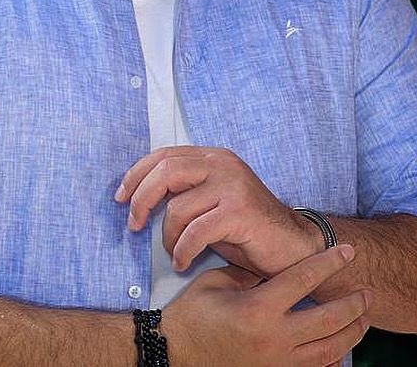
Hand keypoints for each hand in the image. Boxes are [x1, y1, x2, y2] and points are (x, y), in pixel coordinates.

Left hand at [116, 146, 324, 277]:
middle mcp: (223, 164)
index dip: (136, 174)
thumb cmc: (248, 230)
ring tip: (173, 252)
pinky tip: (183, 262)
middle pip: (165, 171)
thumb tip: (139, 199)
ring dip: (167, 236)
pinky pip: (195, 232)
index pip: (164, 155)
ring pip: (178, 207)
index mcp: (213, 157)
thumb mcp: (212, 202)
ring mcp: (233, 186)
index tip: (121, 197)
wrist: (296, 248)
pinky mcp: (240, 212)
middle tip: (133, 224)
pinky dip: (183, 250)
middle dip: (141, 199)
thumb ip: (184, 192)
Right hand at [162, 246, 369, 366]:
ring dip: (352, 333)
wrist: (176, 352)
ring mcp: (278, 361)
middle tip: (367, 293)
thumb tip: (272, 269)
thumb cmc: (191, 315)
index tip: (346, 252)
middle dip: (354, 305)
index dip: (328, 263)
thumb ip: (248, 274)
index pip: (304, 280)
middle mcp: (274, 336)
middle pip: (330, 319)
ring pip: (331, 349)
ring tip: (363, 320)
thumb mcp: (215, 283)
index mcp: (258, 308)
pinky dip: (333, 359)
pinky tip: (341, 348)